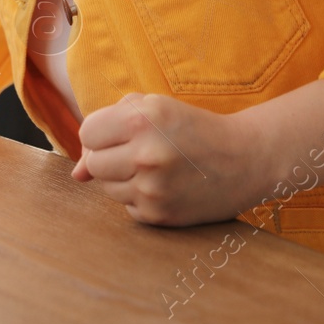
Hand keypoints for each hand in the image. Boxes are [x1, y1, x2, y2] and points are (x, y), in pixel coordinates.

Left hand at [71, 92, 269, 226]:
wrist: (246, 159)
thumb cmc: (193, 128)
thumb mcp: (153, 108)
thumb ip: (108, 127)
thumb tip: (77, 174)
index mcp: (142, 119)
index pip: (87, 133)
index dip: (100, 133)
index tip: (119, 133)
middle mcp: (146, 154)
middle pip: (94, 163)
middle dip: (109, 157)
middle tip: (138, 151)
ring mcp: (153, 188)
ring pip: (107, 188)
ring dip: (123, 178)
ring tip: (154, 167)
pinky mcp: (160, 215)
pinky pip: (127, 207)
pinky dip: (139, 197)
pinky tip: (165, 185)